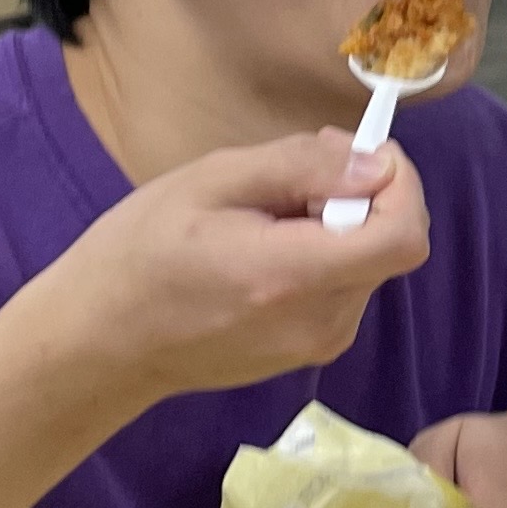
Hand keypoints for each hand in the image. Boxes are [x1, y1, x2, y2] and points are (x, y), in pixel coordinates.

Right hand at [25, 131, 431, 416]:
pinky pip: (344, 289)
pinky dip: (322, 257)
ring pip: (368, 264)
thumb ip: (302, 168)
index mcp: (292, 276)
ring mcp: (317, 346)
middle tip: (290, 174)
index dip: (402, 184)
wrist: (102, 342)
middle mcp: (319, 322)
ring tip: (263, 215)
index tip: (359, 154)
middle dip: (360, 196)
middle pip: (389, 244)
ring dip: (337, 226)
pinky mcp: (308, 353)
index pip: (404, 235)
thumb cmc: (140, 252)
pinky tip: (263, 249)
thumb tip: (379, 166)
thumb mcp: (210, 181)